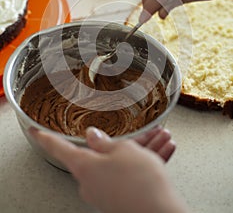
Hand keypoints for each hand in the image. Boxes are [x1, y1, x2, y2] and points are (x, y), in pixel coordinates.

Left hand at [30, 127, 187, 212]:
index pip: (59, 147)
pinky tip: (162, 151)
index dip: (46, 137)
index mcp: (84, 166)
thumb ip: (104, 141)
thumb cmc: (139, 181)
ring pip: (122, 164)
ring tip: (161, 139)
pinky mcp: (120, 200)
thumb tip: (93, 136)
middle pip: (104, 154)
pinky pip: (130, 176)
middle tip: (145, 132)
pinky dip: (145, 164)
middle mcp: (91, 182)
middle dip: (128, 141)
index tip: (35, 132)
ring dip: (142, 151)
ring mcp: (106, 193)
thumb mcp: (123, 150)